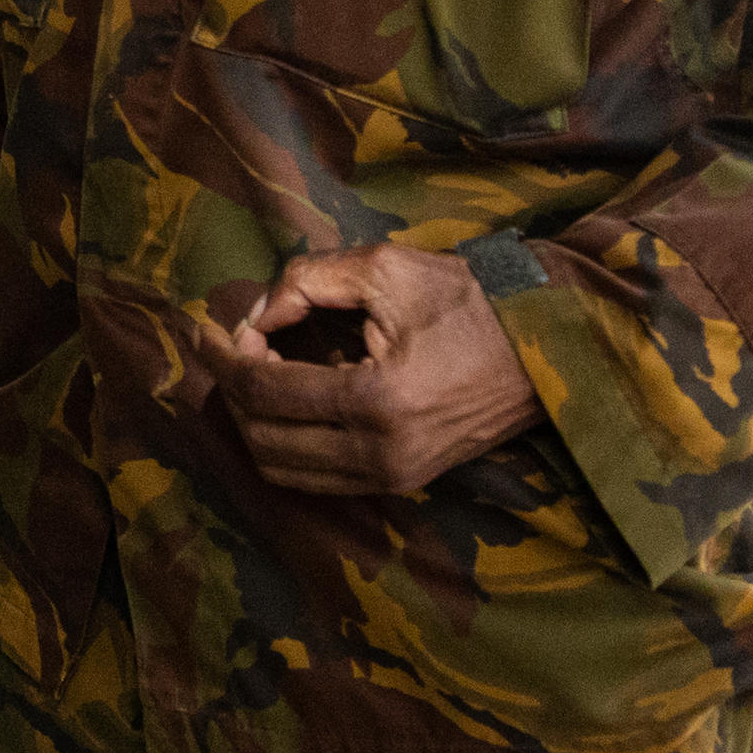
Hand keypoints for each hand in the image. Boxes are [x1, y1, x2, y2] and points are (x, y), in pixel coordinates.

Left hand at [204, 242, 544, 497]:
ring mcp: (394, 478)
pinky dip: (285, 444)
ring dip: (253, 422)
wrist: (548, 347)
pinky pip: (317, 480)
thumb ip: (306, 281)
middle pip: (263, 437)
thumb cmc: (471, 300)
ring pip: (283, 469)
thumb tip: (255, 313)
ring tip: (253, 371)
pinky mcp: (403, 483)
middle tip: (228, 344)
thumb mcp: (386, 269)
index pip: (264, 391)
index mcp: (378, 401)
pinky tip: (284, 401)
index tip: (203, 328)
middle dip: (231, 389)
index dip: (223, 358)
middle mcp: (381, 454)